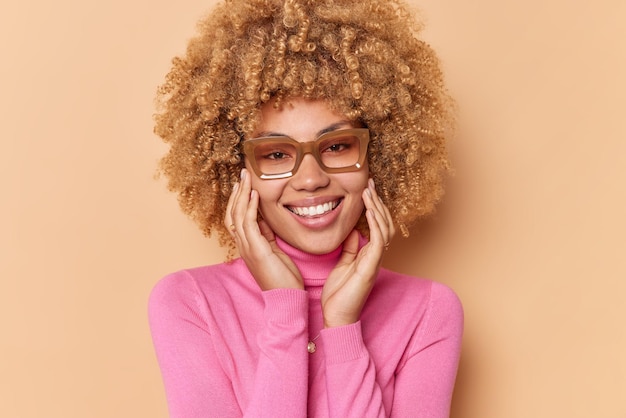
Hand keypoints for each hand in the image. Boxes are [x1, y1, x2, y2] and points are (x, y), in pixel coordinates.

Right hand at [224, 169, 302, 289]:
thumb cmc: (283, 278)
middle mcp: (243, 246)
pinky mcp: (256, 250)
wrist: (286, 299)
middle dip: (237, 193)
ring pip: (238, 215)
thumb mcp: (274, 251)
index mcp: (246, 246)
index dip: (237, 200)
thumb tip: (264, 219)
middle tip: (243, 175)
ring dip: (241, 195)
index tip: (244, 185)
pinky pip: (249, 224)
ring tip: (246, 178)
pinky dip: (250, 208)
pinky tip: (254, 195)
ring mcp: (247, 248)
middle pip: (232, 213)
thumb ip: (266, 236)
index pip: (235, 218)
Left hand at [321, 179, 394, 327]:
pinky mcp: (370, 267)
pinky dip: (376, 224)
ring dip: (377, 209)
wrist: (336, 317)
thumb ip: (350, 248)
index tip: (367, 190)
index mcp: (368, 254)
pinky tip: (369, 210)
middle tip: (370, 185)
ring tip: (369, 192)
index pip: (377, 226)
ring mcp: (374, 261)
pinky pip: (379, 241)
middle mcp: (374, 256)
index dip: (374, 208)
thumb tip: (354, 231)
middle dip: (378, 203)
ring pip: (385, 229)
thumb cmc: (338, 295)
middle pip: (385, 224)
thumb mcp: (342, 265)